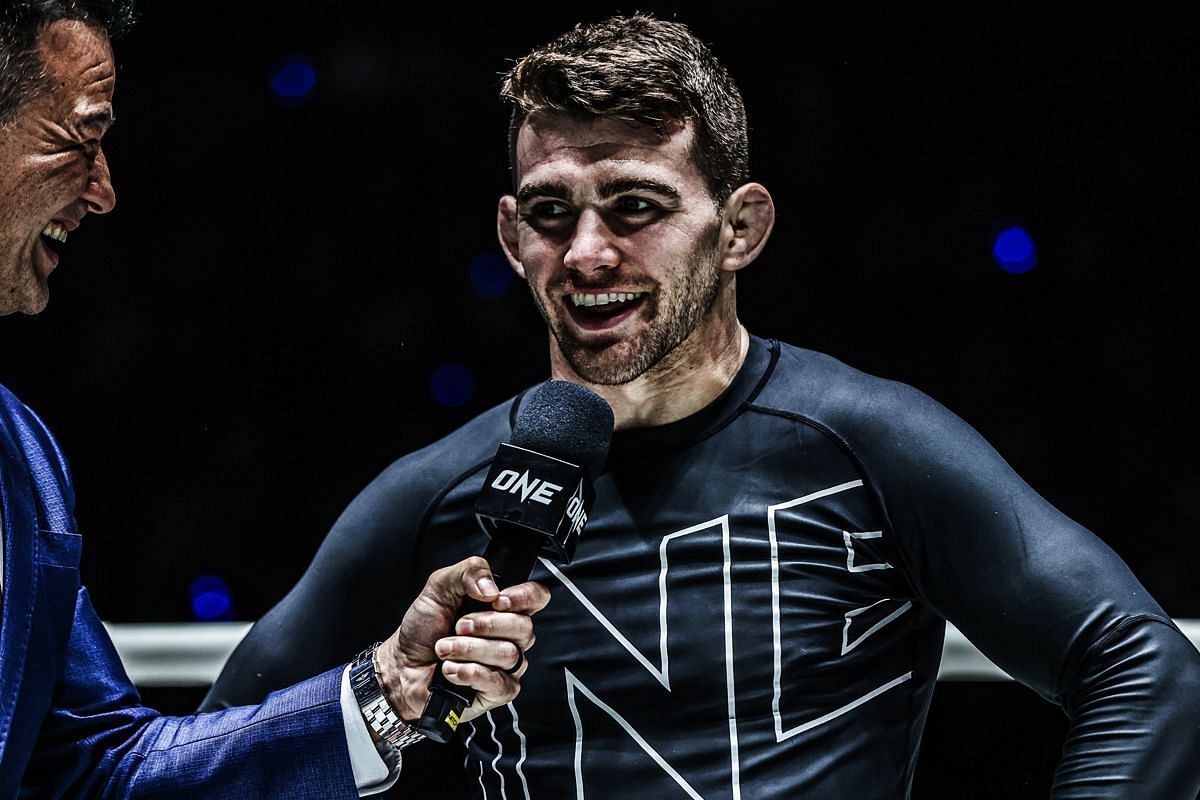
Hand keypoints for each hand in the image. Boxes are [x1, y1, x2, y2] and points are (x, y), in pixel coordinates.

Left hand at [373, 556, 549, 723]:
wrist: (402, 665)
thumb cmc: (423, 628)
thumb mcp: (439, 587)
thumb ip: (468, 572)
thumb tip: (491, 588)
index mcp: (503, 607)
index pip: (537, 597)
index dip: (524, 597)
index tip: (497, 600)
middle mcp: (510, 635)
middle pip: (524, 627)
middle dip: (484, 625)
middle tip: (458, 626)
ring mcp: (507, 665)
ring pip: (509, 654)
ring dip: (468, 650)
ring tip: (445, 649)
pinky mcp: (498, 691)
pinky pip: (499, 682)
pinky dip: (469, 673)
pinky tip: (451, 670)